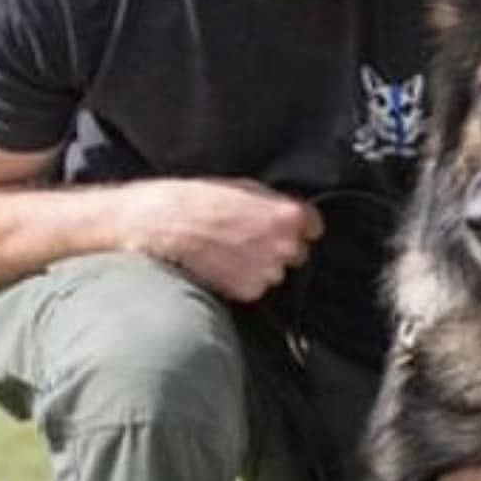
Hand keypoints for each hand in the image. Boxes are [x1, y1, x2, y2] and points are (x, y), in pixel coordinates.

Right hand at [121, 177, 323, 300]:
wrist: (166, 225)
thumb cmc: (200, 201)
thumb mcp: (244, 188)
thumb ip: (274, 204)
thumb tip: (290, 214)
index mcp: (288, 216)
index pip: (314, 227)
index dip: (299, 227)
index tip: (285, 228)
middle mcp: (285, 246)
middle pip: (297, 253)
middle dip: (278, 247)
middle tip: (246, 238)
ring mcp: (269, 272)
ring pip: (275, 272)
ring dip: (258, 265)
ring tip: (228, 250)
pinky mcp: (250, 291)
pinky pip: (254, 287)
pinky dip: (241, 281)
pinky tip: (221, 265)